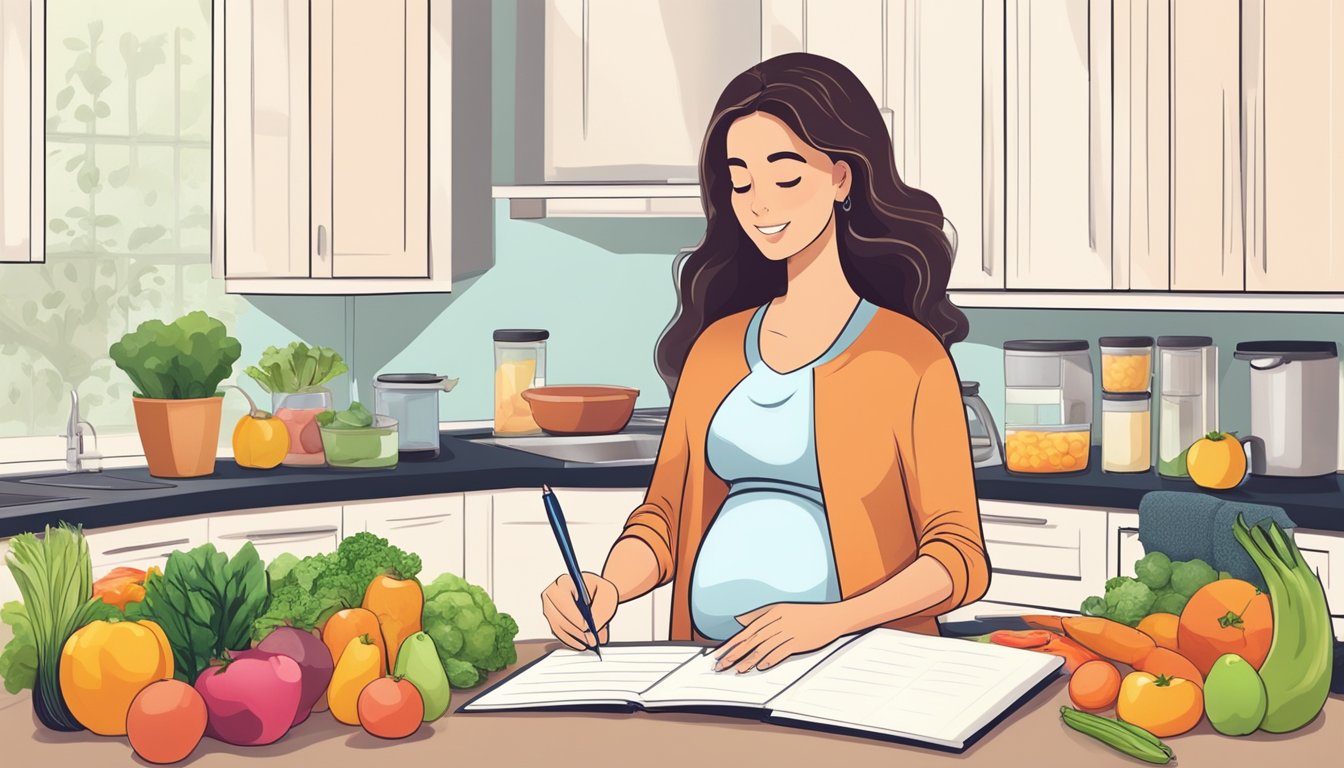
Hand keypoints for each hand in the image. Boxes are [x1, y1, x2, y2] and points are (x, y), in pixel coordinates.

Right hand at [541, 572, 617, 650]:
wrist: (596, 593)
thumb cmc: (599, 591)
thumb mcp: (607, 594)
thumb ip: (600, 609)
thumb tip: (594, 627)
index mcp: (564, 582)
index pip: (563, 601)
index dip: (574, 616)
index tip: (588, 628)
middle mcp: (552, 593)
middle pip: (557, 615)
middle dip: (575, 630)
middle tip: (591, 639)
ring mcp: (549, 607)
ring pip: (557, 626)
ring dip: (573, 637)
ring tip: (589, 643)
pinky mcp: (551, 620)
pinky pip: (558, 633)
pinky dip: (570, 641)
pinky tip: (581, 644)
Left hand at [713, 602, 848, 672]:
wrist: (832, 617)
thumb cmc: (806, 614)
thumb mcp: (782, 609)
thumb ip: (760, 614)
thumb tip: (739, 620)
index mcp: (772, 613)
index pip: (746, 631)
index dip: (731, 643)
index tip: (719, 654)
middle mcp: (778, 622)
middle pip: (751, 640)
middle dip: (734, 654)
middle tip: (721, 665)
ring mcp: (789, 632)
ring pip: (764, 647)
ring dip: (749, 660)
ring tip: (738, 669)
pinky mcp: (799, 641)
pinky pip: (781, 652)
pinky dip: (770, 659)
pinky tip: (761, 666)